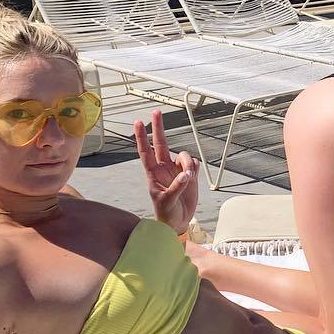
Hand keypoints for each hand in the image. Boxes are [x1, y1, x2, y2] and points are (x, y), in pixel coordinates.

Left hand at [134, 110, 199, 232]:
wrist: (177, 221)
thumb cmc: (166, 213)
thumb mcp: (167, 202)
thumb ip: (176, 187)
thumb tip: (185, 174)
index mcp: (153, 173)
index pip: (145, 151)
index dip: (142, 137)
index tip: (138, 122)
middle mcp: (164, 168)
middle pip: (161, 142)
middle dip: (159, 127)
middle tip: (156, 111)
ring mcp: (177, 170)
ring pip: (183, 155)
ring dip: (187, 162)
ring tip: (189, 177)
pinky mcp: (190, 175)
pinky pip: (193, 163)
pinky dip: (194, 167)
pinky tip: (193, 177)